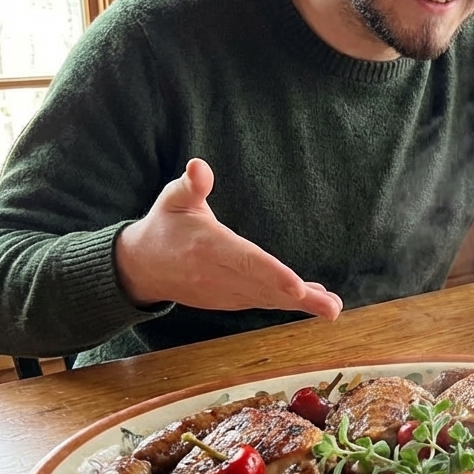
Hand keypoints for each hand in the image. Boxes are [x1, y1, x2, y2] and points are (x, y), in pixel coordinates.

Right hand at [114, 158, 342, 318]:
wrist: (142, 266)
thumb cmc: (166, 225)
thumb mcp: (172, 199)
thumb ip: (190, 184)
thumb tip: (199, 166)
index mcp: (208, 247)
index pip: (245, 262)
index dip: (272, 275)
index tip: (298, 286)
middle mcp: (219, 275)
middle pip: (264, 287)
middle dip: (299, 298)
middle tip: (331, 307)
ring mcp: (224, 292)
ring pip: (267, 299)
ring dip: (302, 305)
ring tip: (331, 307)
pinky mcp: (230, 300)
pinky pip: (263, 301)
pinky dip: (288, 303)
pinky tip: (315, 300)